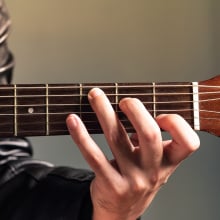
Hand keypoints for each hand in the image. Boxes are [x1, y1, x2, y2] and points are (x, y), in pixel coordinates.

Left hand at [66, 88, 199, 219]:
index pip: (187, 142)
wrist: (122, 211)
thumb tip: (134, 110)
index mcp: (168, 163)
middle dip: (135, 109)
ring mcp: (132, 180)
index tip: (158, 115)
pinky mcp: (110, 184)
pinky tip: (73, 120)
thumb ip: (153, 141)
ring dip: (104, 111)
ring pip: (117, 138)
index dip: (175, 124)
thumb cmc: (139, 179)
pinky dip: (81, 135)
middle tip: (123, 100)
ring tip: (95, 96)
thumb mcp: (154, 164)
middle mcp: (153, 171)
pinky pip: (94, 156)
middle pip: (149, 133)